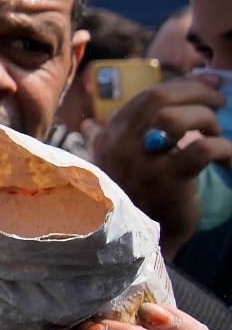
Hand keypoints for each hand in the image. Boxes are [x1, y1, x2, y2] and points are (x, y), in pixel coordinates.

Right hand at [93, 79, 231, 256]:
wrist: (138, 244)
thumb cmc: (135, 200)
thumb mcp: (122, 164)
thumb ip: (124, 137)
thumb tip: (120, 114)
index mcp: (108, 137)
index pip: (147, 95)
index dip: (182, 85)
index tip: (207, 84)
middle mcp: (119, 147)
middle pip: (159, 97)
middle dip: (196, 92)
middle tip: (219, 99)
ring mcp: (141, 164)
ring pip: (179, 118)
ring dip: (207, 118)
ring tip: (217, 130)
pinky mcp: (167, 181)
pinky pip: (202, 149)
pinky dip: (224, 147)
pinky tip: (228, 157)